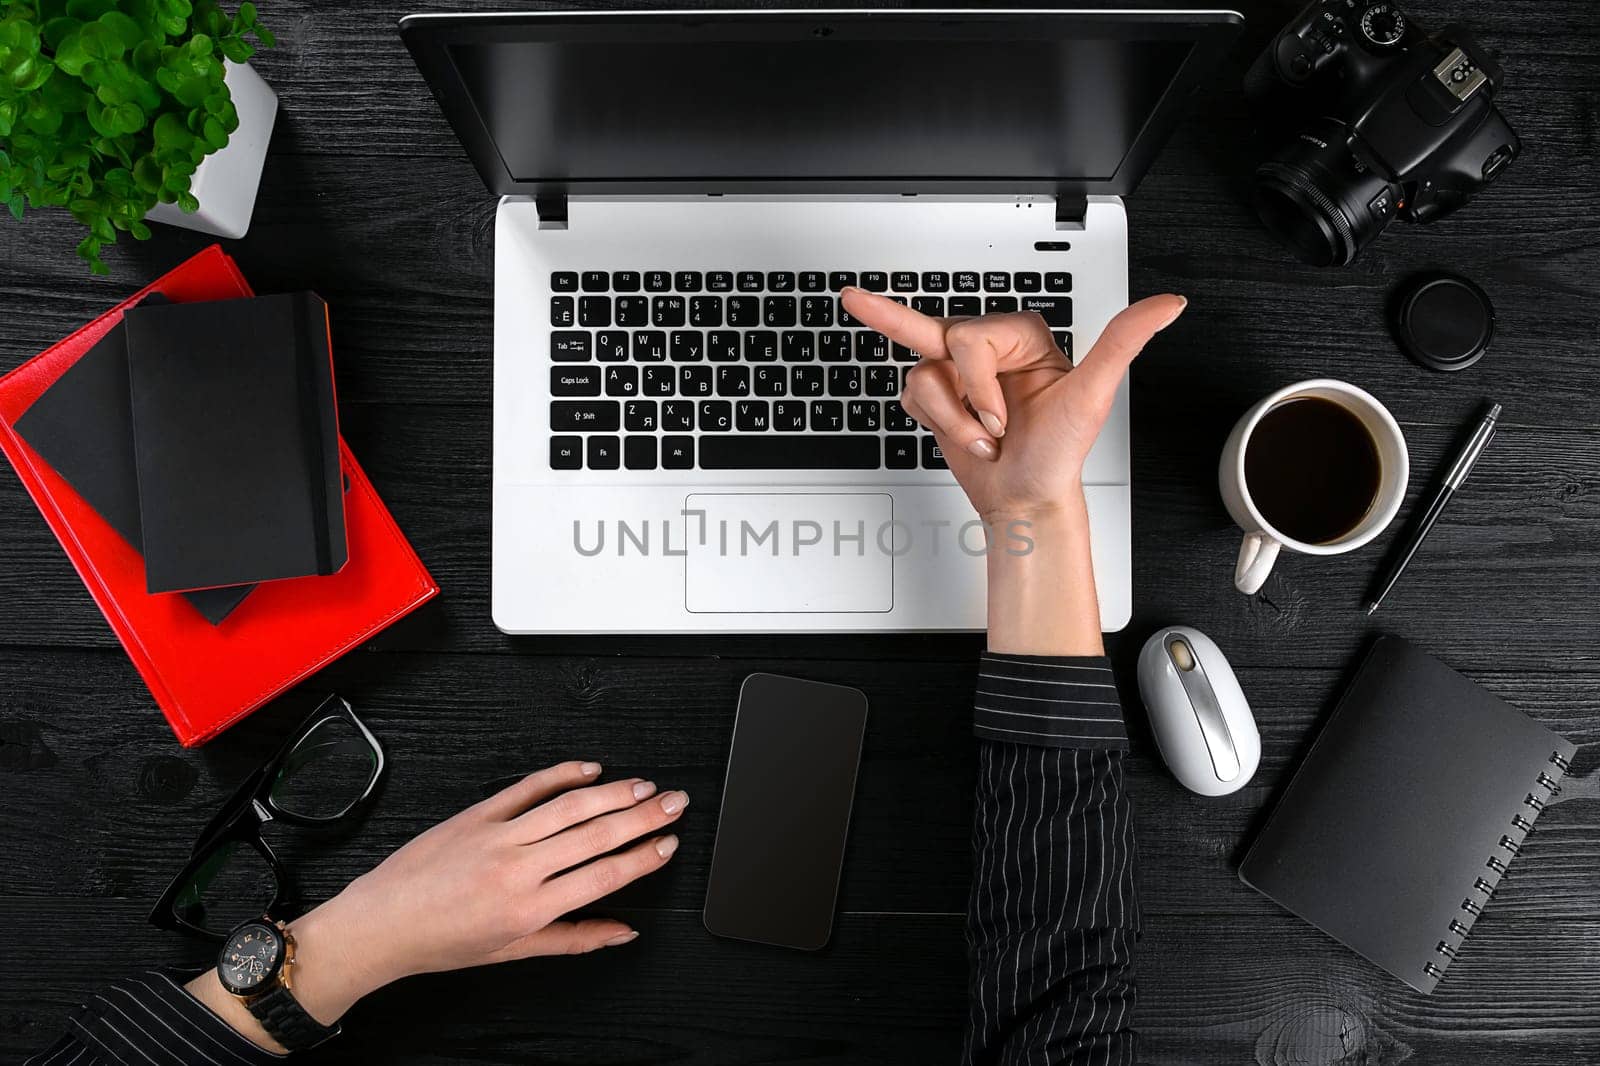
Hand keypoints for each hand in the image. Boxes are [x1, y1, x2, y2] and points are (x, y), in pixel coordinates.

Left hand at [194, 761, 688, 1042]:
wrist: (383, 924)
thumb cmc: (442, 942)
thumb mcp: (514, 952)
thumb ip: (575, 939)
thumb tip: (621, 932)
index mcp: (530, 908)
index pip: (603, 875)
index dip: (644, 856)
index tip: (668, 843)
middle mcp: (518, 867)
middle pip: (596, 833)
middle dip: (644, 815)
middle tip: (674, 802)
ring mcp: (498, 835)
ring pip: (569, 805)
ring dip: (613, 792)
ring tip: (644, 785)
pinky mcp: (478, 814)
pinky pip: (528, 787)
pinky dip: (562, 773)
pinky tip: (590, 769)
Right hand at [840, 288, 1185, 521]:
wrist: (1027, 499)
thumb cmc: (1058, 453)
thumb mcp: (1093, 395)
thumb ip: (1123, 340)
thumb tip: (1168, 304)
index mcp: (1025, 336)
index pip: (974, 337)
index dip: (979, 384)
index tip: (1001, 419)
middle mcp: (991, 348)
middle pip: (940, 338)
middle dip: (958, 396)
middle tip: (960, 395)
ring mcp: (960, 371)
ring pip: (922, 373)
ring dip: (950, 420)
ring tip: (982, 439)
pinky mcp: (938, 394)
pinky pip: (910, 392)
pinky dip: (935, 424)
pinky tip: (963, 436)